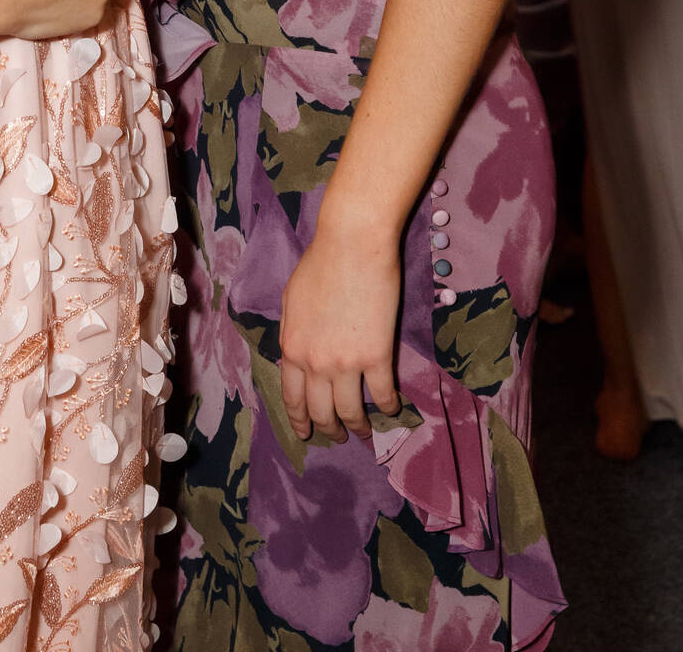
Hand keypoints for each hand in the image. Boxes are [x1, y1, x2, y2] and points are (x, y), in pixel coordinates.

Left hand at [279, 213, 401, 442]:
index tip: (306, 433)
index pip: (292, 398)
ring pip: (351, 412)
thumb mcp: (290, 299)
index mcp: (291, 348)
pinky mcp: (377, 356)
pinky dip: (389, 407)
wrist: (352, 244)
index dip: (299, 420)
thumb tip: (294, 352)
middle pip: (321, 411)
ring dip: (359, 427)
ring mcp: (347, 363)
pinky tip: (392, 409)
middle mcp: (316, 363)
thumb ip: (290, 331)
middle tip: (338, 437)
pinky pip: (383, 394)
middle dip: (329, 430)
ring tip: (365, 433)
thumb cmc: (320, 263)